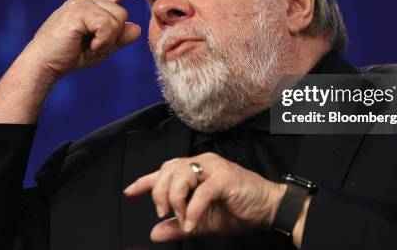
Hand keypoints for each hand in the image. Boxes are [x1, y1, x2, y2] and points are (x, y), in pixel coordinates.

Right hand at [22, 0, 148, 80]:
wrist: (45, 63)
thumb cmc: (70, 56)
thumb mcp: (102, 47)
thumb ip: (119, 37)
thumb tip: (136, 27)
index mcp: (92, 5)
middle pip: (122, 13)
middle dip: (113, 36)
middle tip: (92, 46)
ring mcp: (81, 1)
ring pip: (117, 19)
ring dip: (107, 39)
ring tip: (88, 45)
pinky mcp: (78, 9)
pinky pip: (108, 25)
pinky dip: (102, 40)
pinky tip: (88, 45)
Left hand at [124, 152, 286, 241]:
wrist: (267, 208)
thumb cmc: (237, 210)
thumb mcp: (202, 221)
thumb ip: (178, 225)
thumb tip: (154, 233)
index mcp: (196, 169)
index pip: (165, 170)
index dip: (145, 181)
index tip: (129, 192)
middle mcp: (202, 163)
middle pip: (168, 169)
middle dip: (159, 192)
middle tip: (162, 213)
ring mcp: (213, 167)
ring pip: (181, 175)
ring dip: (175, 200)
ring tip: (181, 219)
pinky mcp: (225, 177)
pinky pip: (201, 192)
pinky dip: (193, 211)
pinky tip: (192, 225)